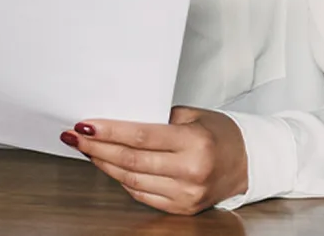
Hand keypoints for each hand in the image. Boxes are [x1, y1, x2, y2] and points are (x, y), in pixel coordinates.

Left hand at [62, 107, 248, 215]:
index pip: (141, 137)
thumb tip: (114, 119)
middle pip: (131, 160)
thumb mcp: (191, 115)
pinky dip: (122, 180)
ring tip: (87, 149)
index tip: (84, 125)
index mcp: (195, 142)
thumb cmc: (219, 133)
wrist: (248, 162)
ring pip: (132, 179)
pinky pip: (142, 194)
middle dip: (97, 148)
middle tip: (75, 137)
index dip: (108, 132)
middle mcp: (191, 170)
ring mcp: (187, 193)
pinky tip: (109, 166)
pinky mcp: (183, 208)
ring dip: (105, 164)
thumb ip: (155, 118)